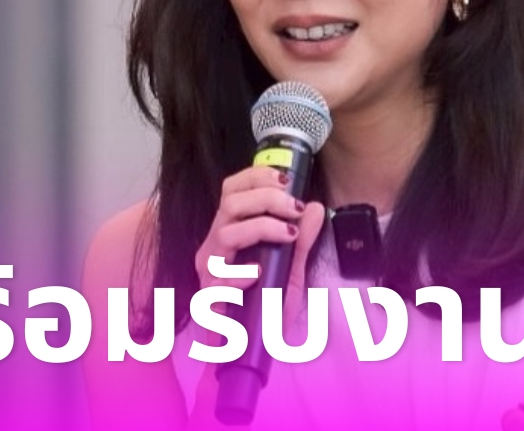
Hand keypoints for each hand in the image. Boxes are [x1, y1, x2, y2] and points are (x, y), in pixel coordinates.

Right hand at [185, 165, 326, 429]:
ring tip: (287, 234)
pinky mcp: (207, 296)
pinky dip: (240, 271)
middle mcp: (215, 245)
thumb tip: (316, 207)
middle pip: (230, 203)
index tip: (286, 179)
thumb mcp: (293, 269)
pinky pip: (218, 277)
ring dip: (260, 226)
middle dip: (266, 198)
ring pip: (225, 232)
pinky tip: (258, 273)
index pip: (233, 189)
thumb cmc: (267, 305)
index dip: (256, 177)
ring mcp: (209, 270)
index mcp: (231, 230)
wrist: (251, 348)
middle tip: (295, 207)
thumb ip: (303, 239)